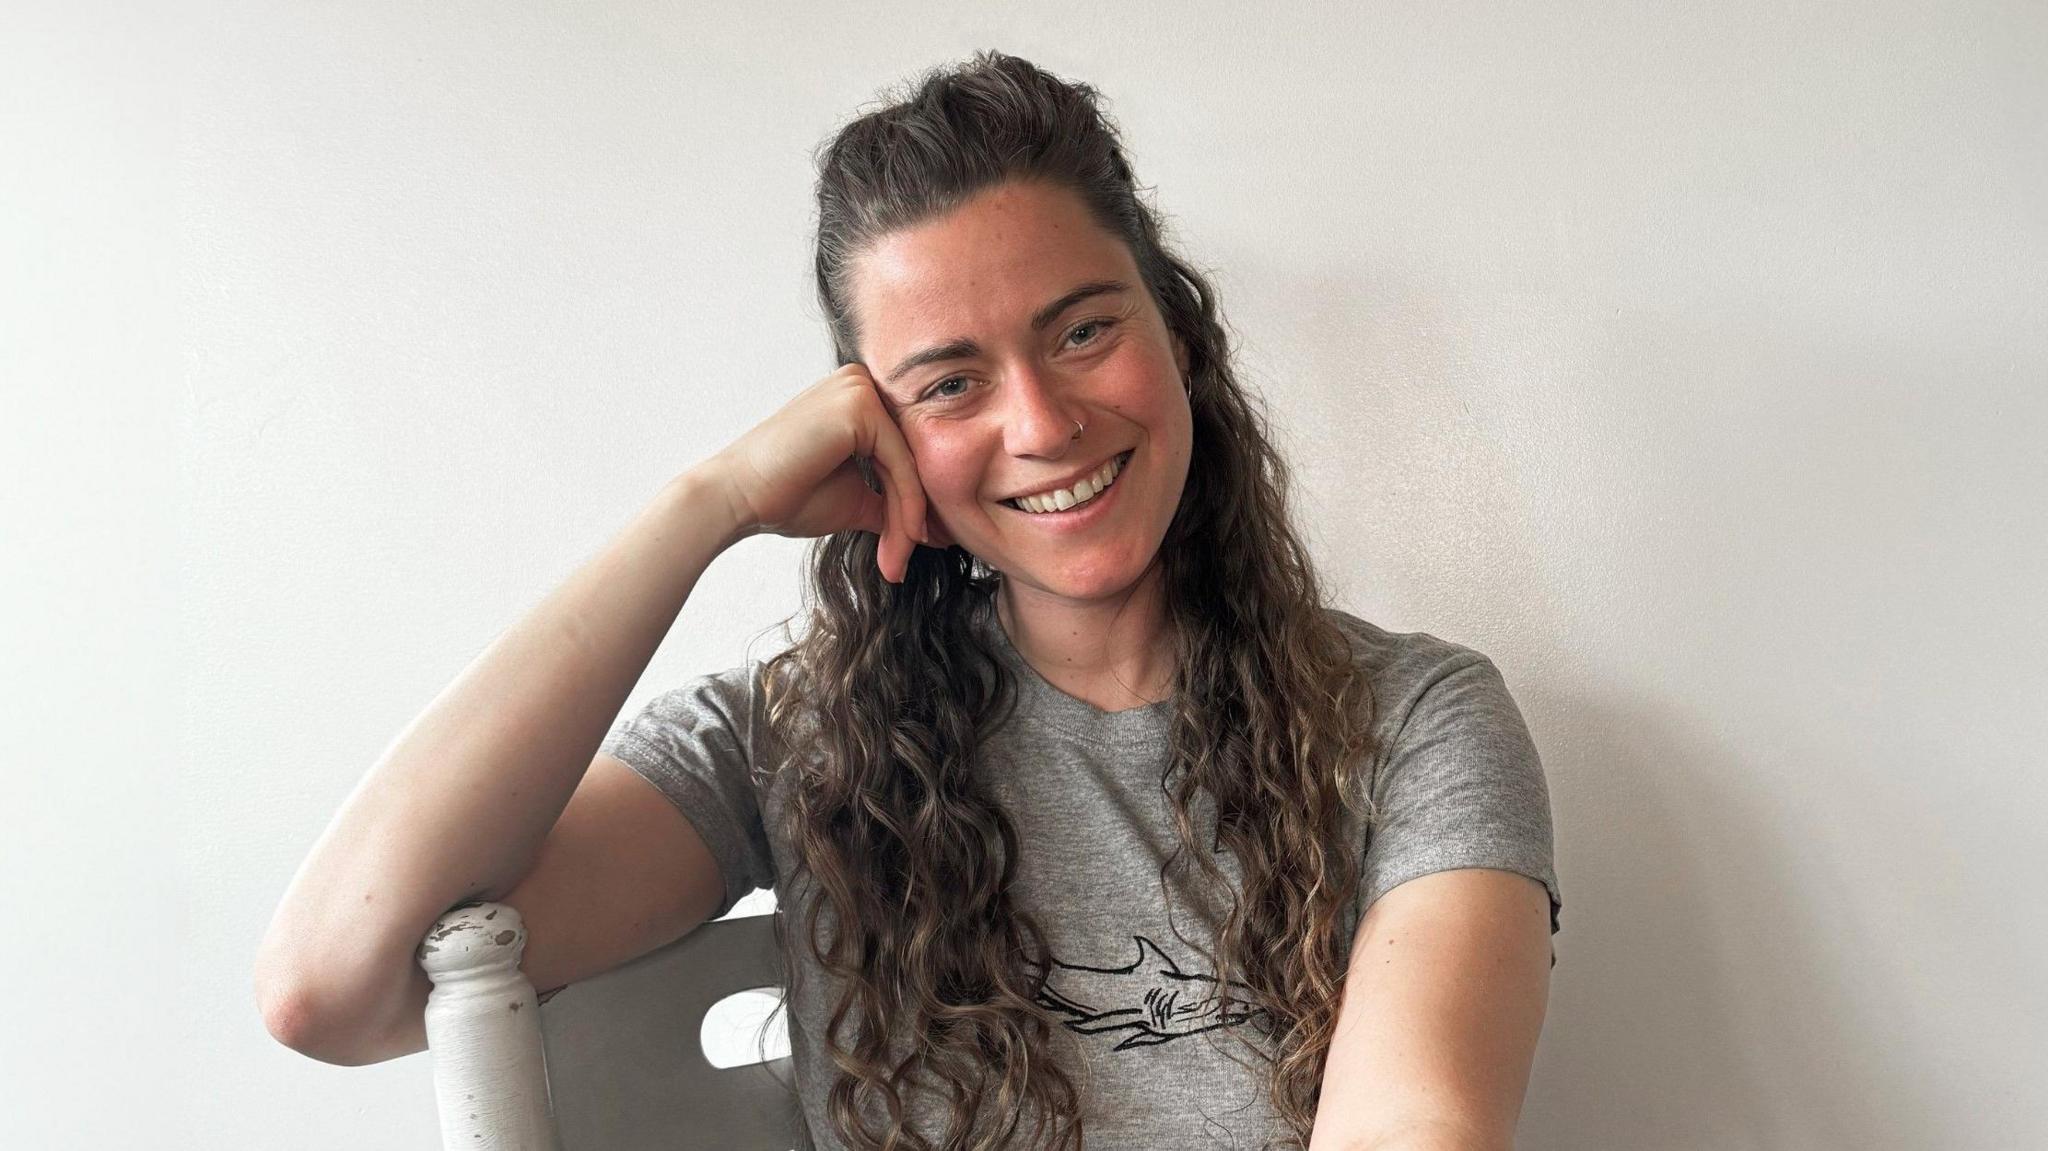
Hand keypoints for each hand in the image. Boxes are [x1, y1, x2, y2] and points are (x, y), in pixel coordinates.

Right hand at [700, 363, 935, 583]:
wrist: (739, 498)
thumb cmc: (787, 494)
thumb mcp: (856, 497)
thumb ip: (892, 501)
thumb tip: (933, 528)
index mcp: (860, 397)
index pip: (905, 451)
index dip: (916, 502)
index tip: (923, 543)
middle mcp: (862, 382)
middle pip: (911, 456)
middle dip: (915, 514)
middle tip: (911, 558)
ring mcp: (860, 388)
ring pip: (909, 462)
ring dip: (910, 517)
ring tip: (899, 560)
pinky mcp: (859, 405)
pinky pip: (900, 463)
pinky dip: (907, 505)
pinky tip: (905, 538)